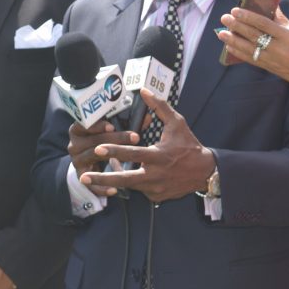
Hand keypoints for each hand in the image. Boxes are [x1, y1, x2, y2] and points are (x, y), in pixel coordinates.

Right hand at [68, 120, 138, 197]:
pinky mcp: (81, 175)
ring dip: (111, 157)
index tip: (112, 126)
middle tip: (135, 137)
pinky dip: (101, 187)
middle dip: (115, 139)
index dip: (97, 125)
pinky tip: (114, 190)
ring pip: (92, 157)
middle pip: (93, 140)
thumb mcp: (113, 129)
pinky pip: (89, 183)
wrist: (91, 159)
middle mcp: (75, 144)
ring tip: (129, 160)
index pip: (84, 124)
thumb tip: (148, 118)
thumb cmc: (105, 139)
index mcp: (79, 129)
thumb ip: (126, 122)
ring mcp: (77, 160)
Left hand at [80, 89, 215, 202]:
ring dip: (112, 180)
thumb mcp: (177, 124)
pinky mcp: (156, 197)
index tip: (98, 149)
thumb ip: (159, 107)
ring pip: (129, 185)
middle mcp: (155, 175)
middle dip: (102, 178)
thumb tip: (144, 91)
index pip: (133, 153)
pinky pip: (139, 190)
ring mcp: (155, 188)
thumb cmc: (189, 146)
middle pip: (124, 179)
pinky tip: (128, 175)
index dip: (115, 150)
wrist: (205, 172)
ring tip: (95, 177)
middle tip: (84, 177)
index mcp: (158, 156)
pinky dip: (132, 183)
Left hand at [218, 6, 288, 90]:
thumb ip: (282, 20)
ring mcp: (274, 61)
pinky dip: (240, 53)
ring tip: (221, 33)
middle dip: (237, 27)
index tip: (236, 10)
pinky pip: (252, 60)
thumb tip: (271, 5)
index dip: (248, 17)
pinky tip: (230, 47)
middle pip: (253, 36)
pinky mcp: (271, 69)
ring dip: (233, 41)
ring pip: (249, 49)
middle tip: (224, 18)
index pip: (264, 24)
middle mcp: (279, 49)